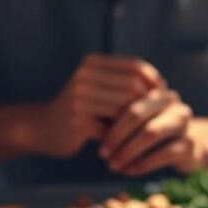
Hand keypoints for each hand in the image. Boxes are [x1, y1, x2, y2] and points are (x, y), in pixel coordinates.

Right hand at [39, 54, 163, 158]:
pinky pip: (113, 128)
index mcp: (92, 63)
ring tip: (143, 129)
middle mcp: (84, 77)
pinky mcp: (78, 122)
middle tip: (157, 116)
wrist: (43, 128)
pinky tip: (127, 143)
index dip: (153, 81)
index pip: (134, 66)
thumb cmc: (80, 108)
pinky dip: (123, 137)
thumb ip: (124, 82)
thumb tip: (164, 87)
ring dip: (137, 121)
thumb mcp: (99, 87)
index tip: (162, 95)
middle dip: (149, 102)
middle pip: (132, 86)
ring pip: (125, 107)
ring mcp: (79, 99)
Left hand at [100, 88, 206, 175]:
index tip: (95, 137)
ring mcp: (184, 123)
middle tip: (103, 154)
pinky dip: (144, 163)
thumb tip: (88, 125)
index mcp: (156, 91)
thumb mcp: (137, 122)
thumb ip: (119, 119)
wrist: (190, 147)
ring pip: (151, 133)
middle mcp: (172, 103)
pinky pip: (164, 153)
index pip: (128, 100)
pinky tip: (130, 171)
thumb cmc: (153, 132)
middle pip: (138, 115)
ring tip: (114, 165)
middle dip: (117, 136)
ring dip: (128, 151)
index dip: (110, 119)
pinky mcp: (190, 144)